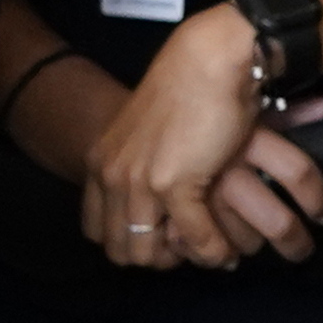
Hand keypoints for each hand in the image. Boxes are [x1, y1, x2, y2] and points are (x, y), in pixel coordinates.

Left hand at [81, 8, 311, 269]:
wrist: (210, 61)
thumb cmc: (189, 89)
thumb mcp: (147, 131)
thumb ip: (141, 165)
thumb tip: (159, 199)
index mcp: (100, 161)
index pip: (96, 231)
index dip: (129, 244)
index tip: (161, 239)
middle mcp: (112, 175)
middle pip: (121, 248)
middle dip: (157, 259)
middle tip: (189, 253)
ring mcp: (140, 182)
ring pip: (151, 251)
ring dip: (183, 260)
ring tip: (209, 253)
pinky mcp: (175, 183)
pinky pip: (194, 238)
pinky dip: (212, 251)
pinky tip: (226, 250)